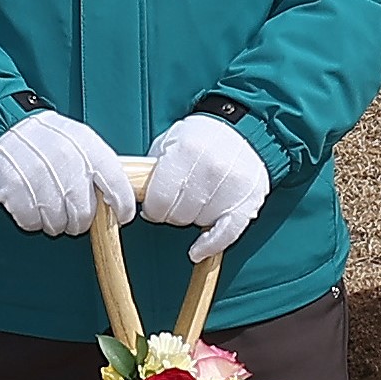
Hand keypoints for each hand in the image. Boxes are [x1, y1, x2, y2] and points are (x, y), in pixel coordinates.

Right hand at [0, 108, 144, 236]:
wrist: (5, 125)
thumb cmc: (47, 138)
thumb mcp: (80, 140)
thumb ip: (99, 166)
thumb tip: (116, 199)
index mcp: (87, 148)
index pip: (116, 186)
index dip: (122, 207)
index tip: (121, 216)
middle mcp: (66, 161)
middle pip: (83, 214)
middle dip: (79, 222)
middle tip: (72, 217)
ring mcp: (39, 176)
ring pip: (57, 224)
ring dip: (54, 222)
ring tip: (47, 205)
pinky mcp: (14, 189)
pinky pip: (31, 222)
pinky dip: (31, 220)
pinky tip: (29, 202)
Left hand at [137, 112, 275, 258]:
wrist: (244, 130)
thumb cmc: (202, 140)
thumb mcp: (171, 142)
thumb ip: (152, 169)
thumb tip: (131, 194)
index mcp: (187, 151)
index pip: (159, 199)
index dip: (152, 208)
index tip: (153, 206)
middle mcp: (211, 168)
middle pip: (179, 214)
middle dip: (172, 212)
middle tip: (176, 201)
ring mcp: (232, 186)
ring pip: (200, 223)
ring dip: (194, 218)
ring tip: (197, 201)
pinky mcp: (249, 200)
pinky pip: (227, 234)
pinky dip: (211, 245)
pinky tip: (198, 249)